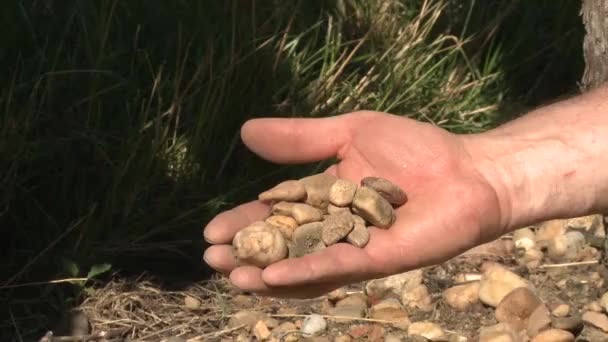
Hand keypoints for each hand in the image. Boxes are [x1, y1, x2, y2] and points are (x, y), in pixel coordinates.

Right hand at [203, 111, 506, 297]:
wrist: (467, 169)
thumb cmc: (414, 148)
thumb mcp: (347, 133)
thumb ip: (300, 139)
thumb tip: (245, 132)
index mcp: (323, 201)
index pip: (274, 215)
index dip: (242, 224)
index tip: (211, 232)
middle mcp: (334, 231)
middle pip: (282, 246)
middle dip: (246, 255)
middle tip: (211, 260)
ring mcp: (354, 249)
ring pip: (302, 266)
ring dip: (265, 273)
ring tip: (232, 275)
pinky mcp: (376, 260)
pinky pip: (335, 268)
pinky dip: (303, 271)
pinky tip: (272, 275)